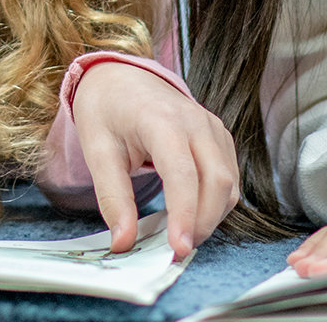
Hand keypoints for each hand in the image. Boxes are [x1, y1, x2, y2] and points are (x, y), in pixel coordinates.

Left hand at [71, 61, 237, 259]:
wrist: (121, 77)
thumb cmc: (107, 109)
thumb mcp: (97, 151)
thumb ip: (112, 198)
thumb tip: (123, 242)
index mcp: (161, 120)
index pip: (183, 173)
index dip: (185, 214)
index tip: (178, 248)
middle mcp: (196, 121)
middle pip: (218, 182)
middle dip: (203, 223)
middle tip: (177, 250)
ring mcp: (213, 127)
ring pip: (229, 183)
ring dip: (211, 216)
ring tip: (181, 234)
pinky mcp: (220, 137)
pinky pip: (229, 177)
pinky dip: (216, 202)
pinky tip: (192, 213)